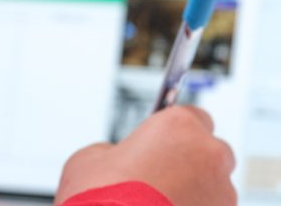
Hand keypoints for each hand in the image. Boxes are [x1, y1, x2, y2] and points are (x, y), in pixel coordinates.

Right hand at [55, 106, 235, 205]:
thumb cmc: (103, 197)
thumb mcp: (91, 158)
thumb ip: (115, 151)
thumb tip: (118, 160)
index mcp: (179, 126)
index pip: (194, 116)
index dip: (174, 130)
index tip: (160, 139)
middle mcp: (208, 154)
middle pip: (209, 151)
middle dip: (189, 160)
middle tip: (157, 173)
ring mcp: (222, 193)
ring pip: (212, 186)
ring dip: (193, 191)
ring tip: (157, 204)